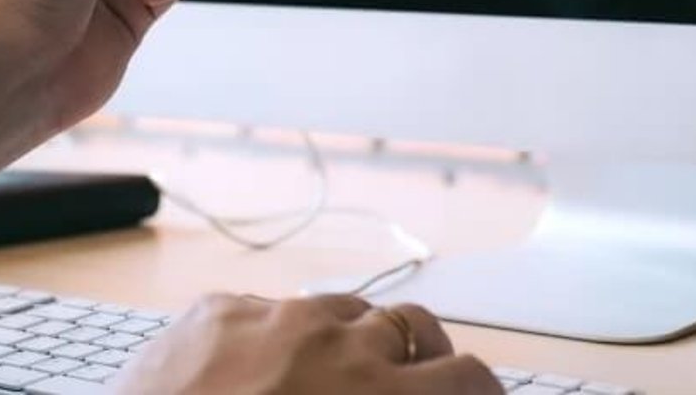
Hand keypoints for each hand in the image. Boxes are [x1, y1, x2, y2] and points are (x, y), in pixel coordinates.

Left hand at [117, 294, 501, 394]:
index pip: (469, 378)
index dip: (480, 392)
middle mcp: (337, 345)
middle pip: (413, 328)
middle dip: (421, 358)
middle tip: (410, 388)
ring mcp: (272, 317)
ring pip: (342, 309)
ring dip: (349, 341)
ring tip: (329, 379)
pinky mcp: (216, 310)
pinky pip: (265, 310)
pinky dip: (272, 337)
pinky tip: (252, 376)